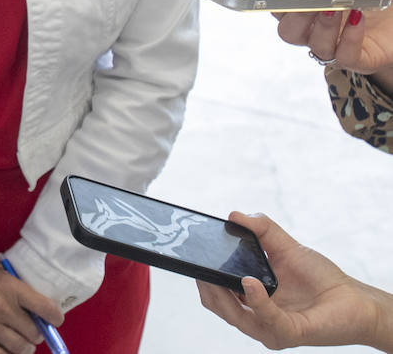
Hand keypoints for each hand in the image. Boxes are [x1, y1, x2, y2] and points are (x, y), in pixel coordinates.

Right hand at [0, 254, 62, 353]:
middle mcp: (3, 308)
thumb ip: (11, 274)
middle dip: (37, 334)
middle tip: (33, 331)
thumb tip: (28, 280)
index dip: (55, 317)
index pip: (46, 308)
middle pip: (34, 332)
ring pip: (20, 347)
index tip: (54, 319)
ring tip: (23, 344)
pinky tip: (7, 350)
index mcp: (10, 287)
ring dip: (25, 347)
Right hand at [196, 211, 392, 350]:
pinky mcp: (288, 333)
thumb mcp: (284, 246)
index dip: (201, 276)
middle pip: (217, 306)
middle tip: (199, 264)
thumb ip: (261, 228)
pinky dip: (255, 300)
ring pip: (234, 316)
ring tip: (217, 273)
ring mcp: (270, 328)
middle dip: (205, 285)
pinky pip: (265, 319)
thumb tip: (234, 214)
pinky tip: (250, 282)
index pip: (215, 293)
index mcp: (250, 299)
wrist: (355, 298)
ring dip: (222, 295)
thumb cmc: (321, 278)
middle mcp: (256, 317)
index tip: (192, 256)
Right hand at [276, 0, 392, 74]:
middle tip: (307, 1)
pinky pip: (345, 56)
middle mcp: (317, 29)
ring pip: (315, 46)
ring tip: (337, 7)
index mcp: (309, 6)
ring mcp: (336, 46)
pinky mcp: (359, 60)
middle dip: (294, 18)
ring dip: (323, 27)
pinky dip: (349, 38)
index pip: (279, 8)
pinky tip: (358, 18)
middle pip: (288, 32)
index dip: (272, 2)